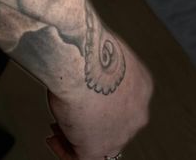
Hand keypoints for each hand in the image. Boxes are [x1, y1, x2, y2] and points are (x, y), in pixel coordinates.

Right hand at [44, 39, 153, 159]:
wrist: (81, 60)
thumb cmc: (86, 47)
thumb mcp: (99, 50)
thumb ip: (98, 63)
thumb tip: (83, 59)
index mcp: (140, 85)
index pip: (125, 101)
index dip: (104, 102)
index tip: (88, 98)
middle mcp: (137, 111)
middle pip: (116, 123)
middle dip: (94, 120)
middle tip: (75, 116)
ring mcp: (120, 133)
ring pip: (101, 141)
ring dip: (79, 134)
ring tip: (60, 126)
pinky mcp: (98, 148)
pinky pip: (80, 156)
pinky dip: (65, 149)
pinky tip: (55, 139)